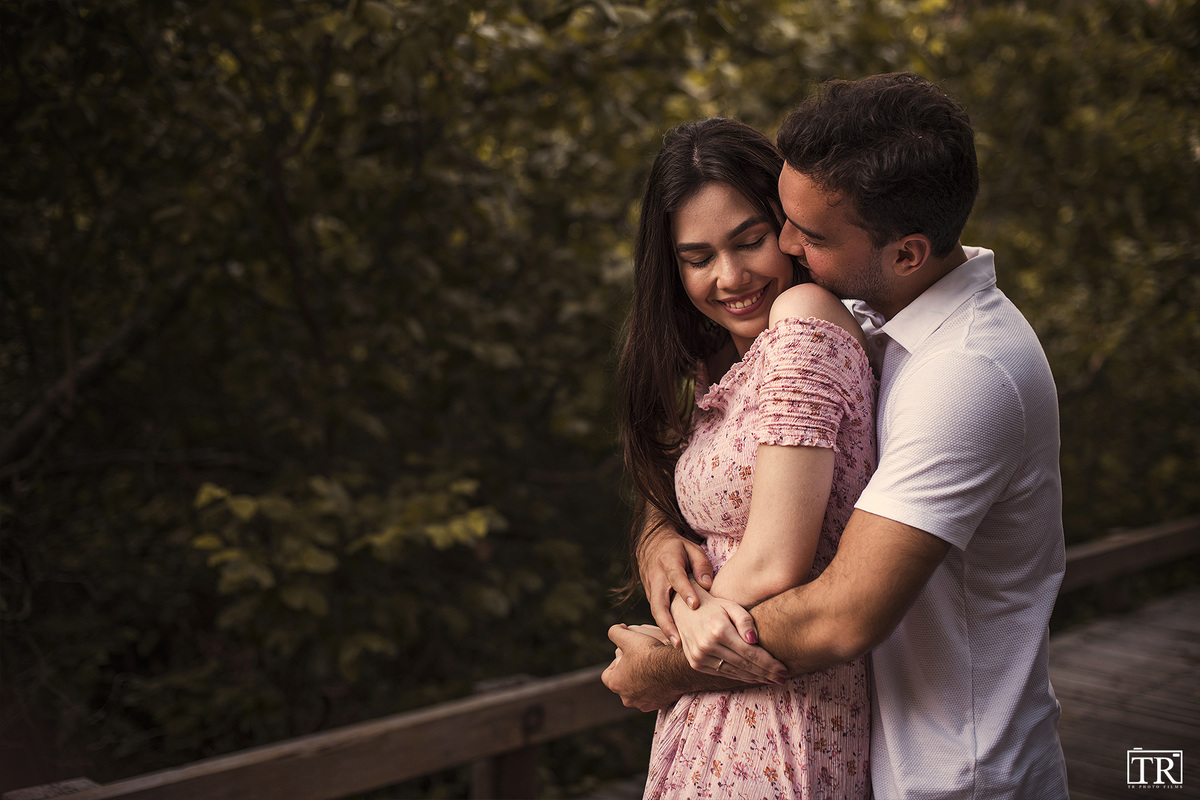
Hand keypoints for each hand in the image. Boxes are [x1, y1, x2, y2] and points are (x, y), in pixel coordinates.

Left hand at [602, 624, 685, 711]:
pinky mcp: (659, 705)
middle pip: (624, 684)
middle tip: (639, 660)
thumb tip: (615, 629)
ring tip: (651, 667)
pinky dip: (656, 688)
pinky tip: (663, 675)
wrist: (676, 668)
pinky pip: (654, 696)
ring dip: (642, 681)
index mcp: (616, 683)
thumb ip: (615, 632)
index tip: (623, 656)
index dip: (614, 664)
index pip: (607, 675)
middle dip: (629, 672)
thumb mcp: (628, 637)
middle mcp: (627, 698)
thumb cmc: (650, 653)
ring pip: (639, 691)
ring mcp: (644, 704)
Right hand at [640, 531, 713, 646]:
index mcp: (668, 561)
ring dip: (665, 629)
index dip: (684, 591)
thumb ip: (701, 564)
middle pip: (658, 603)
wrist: (652, 546)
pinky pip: (658, 613)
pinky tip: (677, 639)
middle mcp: (656, 578)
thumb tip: (707, 584)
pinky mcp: (652, 597)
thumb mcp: (692, 548)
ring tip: (678, 645)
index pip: (676, 577)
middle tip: (679, 640)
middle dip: (667, 623)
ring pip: (656, 611)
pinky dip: (666, 626)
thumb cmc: (678, 548)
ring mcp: (651, 589)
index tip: (695, 605)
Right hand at [672, 585, 787, 684]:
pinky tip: (753, 677)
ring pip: (734, 672)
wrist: (683, 609)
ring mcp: (699, 656)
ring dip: (755, 678)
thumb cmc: (713, 605)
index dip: (769, 664)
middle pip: (744, 666)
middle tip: (782, 678)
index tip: (784, 670)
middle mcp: (707, 645)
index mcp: (719, 630)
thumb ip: (745, 621)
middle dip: (766, 674)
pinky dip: (739, 677)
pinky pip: (722, 673)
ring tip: (771, 680)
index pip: (750, 653)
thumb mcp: (731, 605)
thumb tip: (755, 640)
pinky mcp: (695, 663)